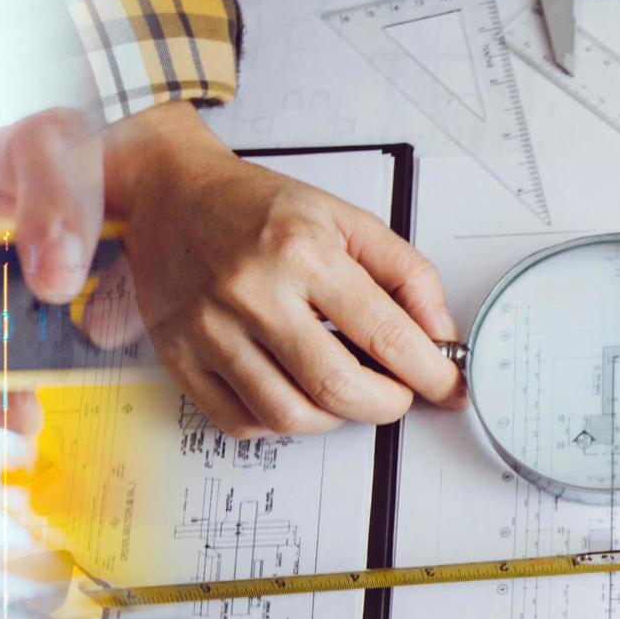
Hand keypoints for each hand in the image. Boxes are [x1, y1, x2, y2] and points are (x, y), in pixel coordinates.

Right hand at [109, 103, 461, 436]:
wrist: (171, 196)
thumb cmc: (254, 207)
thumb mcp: (342, 218)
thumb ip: (403, 272)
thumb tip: (439, 332)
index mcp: (300, 251)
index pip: (384, 334)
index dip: (429, 372)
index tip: (448, 385)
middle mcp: (252, 293)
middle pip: (337, 387)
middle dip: (386, 404)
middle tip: (397, 393)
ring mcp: (210, 331)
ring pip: (289, 417)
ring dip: (335, 418)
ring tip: (344, 388)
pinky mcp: (181, 359)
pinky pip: (242, 422)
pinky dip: (280, 421)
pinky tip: (292, 390)